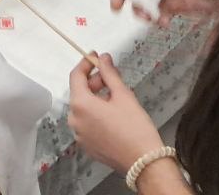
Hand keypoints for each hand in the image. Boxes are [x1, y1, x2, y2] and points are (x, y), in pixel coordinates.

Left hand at [67, 54, 161, 173]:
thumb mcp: (123, 96)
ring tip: (115, 94)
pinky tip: (112, 112)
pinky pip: (87, 122)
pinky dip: (95, 113)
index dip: (86, 63)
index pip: (76, 76)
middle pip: (79, 92)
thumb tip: (103, 57)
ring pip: (83, 108)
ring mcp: (79, 134)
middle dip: (94, 81)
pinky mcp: (87, 146)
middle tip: (112, 76)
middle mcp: (74, 119)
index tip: (96, 55)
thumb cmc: (135, 127)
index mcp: (79, 104)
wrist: (145, 163)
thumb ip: (109, 74)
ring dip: (95, 97)